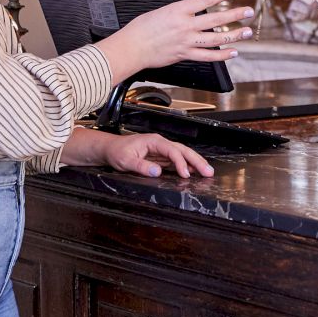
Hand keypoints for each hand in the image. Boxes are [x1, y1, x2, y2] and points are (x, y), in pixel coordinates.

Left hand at [94, 130, 215, 179]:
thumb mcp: (125, 160)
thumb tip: (157, 171)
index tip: (186, 175)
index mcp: (154, 141)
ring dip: (195, 162)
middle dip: (197, 160)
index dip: (181, 163)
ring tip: (207, 172)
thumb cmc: (116, 151)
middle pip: (183, 150)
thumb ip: (141, 166)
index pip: (172, 151)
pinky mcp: (160, 157)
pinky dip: (186, 166)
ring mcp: (161, 150)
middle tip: (208, 171)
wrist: (109, 149)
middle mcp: (160, 144)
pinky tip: (193, 172)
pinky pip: (176, 161)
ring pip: (182, 154)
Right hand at [96, 0, 251, 82]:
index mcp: (178, 10)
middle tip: (248, 11)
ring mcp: (186, 42)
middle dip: (235, 14)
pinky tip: (233, 52)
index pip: (205, 0)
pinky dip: (222, 55)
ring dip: (234, 35)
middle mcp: (184, 26)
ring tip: (247, 31)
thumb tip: (193, 11)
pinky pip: (208, 56)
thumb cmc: (141, 28)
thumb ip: (180, 12)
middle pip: (216, 19)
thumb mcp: (162, 11)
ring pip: (216, 38)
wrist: (132, 47)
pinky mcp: (185, 55)